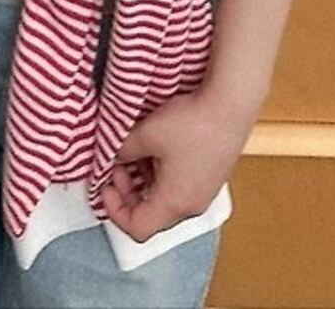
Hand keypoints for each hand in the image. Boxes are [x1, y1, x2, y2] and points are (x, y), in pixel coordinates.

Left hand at [98, 88, 254, 242]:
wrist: (229, 106)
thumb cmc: (192, 124)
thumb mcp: (145, 135)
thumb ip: (121, 151)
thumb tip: (111, 156)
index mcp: (174, 204)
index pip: (138, 228)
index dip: (114, 210)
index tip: (104, 185)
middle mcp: (191, 206)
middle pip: (150, 215)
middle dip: (127, 192)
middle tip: (116, 165)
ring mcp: (203, 193)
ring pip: (164, 200)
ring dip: (143, 182)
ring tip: (134, 152)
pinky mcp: (210, 178)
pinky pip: (179, 188)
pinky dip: (161, 175)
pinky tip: (155, 148)